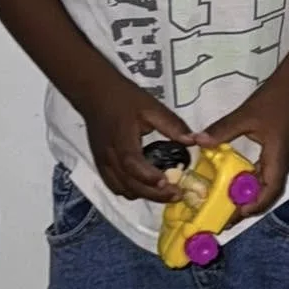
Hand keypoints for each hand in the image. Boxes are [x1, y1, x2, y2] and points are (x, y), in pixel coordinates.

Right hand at [77, 71, 196, 201]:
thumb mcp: (152, 107)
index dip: (150, 177)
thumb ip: (172, 125)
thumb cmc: (125, 99)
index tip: (170, 183)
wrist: (95, 94)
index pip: (133, 164)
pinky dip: (131, 191)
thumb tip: (193, 141)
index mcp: (122, 139)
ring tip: (164, 191)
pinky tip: (146, 187)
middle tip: (177, 194)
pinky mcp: (100, 165)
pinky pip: (114, 186)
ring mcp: (102, 163)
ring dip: (143, 194)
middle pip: (129, 184)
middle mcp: (109, 156)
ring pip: (122, 189)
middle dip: (154, 194)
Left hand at [200, 76, 288, 214]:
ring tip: (230, 201)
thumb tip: (197, 141)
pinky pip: (269, 173)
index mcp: (278, 158)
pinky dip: (255, 181)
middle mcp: (285, 162)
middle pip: (270, 193)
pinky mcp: (284, 150)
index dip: (253, 206)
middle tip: (227, 214)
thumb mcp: (245, 115)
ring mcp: (286, 157)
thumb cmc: (274, 99)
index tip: (234, 214)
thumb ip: (222, 130)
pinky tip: (238, 179)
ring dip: (252, 194)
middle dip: (250, 206)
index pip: (269, 191)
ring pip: (270, 184)